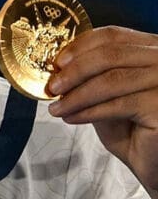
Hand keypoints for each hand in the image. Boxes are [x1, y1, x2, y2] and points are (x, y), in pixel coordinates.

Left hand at [47, 26, 157, 192]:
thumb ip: (91, 76)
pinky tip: (72, 117)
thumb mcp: (107, 95)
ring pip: (111, 80)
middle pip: (109, 55)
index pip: (112, 36)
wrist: (153, 162)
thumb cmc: (133, 128)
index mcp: (151, 48)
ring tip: (57, 107)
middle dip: (74, 71)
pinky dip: (89, 111)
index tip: (57, 62)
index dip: (80, 47)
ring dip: (76, 95)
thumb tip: (58, 69)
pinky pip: (118, 105)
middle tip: (52, 86)